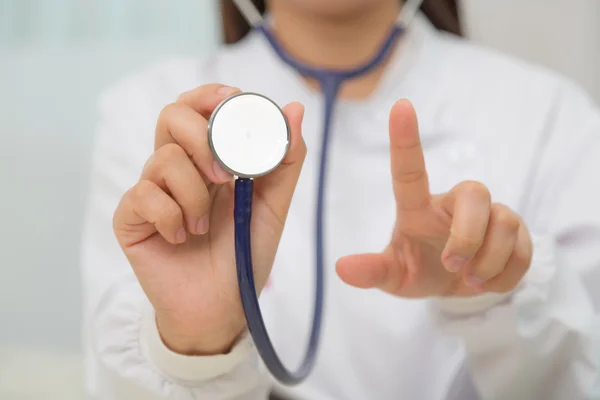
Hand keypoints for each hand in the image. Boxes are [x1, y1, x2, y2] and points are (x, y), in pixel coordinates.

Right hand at [113, 84, 305, 353]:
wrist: (222, 307)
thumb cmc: (244, 254)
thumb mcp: (273, 206)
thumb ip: (284, 161)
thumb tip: (295, 109)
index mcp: (208, 160)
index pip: (197, 108)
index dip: (209, 96)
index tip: (233, 100)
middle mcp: (177, 169)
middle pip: (171, 117)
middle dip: (202, 140)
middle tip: (225, 177)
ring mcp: (151, 191)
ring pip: (163, 160)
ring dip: (195, 196)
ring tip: (205, 227)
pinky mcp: (130, 218)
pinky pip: (144, 196)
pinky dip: (172, 218)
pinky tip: (181, 239)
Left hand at [337, 100, 532, 297]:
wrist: (455, 288)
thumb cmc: (418, 271)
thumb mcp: (394, 277)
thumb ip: (372, 271)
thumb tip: (342, 268)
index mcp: (418, 208)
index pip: (410, 170)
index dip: (405, 139)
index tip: (400, 106)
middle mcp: (454, 203)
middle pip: (476, 192)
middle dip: (468, 235)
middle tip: (452, 266)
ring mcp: (489, 214)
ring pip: (504, 223)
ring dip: (488, 262)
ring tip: (469, 279)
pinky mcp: (517, 231)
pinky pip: (523, 248)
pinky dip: (505, 276)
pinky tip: (487, 282)